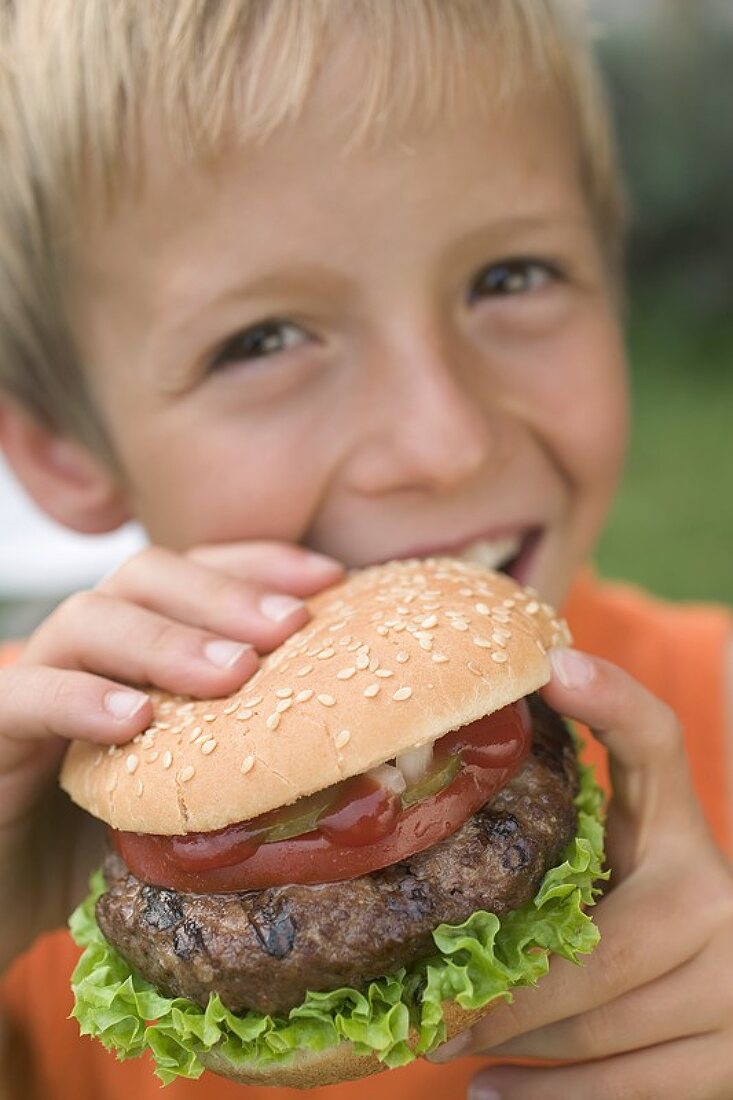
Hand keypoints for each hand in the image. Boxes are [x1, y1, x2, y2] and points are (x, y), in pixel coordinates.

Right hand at [0, 541, 343, 969]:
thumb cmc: (106, 845)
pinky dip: (80, 698)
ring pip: (91, 618)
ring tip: (232, 672)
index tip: (330, 579)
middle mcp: (86, 648)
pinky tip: (134, 720)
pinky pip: (26, 693)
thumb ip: (246, 765)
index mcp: (139, 647)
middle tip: (290, 626)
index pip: (197, 572)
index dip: (259, 564)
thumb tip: (361, 768)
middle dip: (225, 593)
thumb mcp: (191, 798)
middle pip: (149, 576)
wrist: (2, 895)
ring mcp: (34, 681)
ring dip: (167, 638)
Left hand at [430, 649, 732, 1099]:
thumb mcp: (614, 852)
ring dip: (511, 1045)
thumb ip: (555, 822)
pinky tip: (492, 1095)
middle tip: (421, 1005)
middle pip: (588, 949)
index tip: (552, 667)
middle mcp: (715, 895)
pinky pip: (630, 1089)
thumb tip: (440, 762)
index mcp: (676, 826)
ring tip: (442, 1044)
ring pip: (598, 1026)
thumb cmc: (640, 908)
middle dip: (498, 988)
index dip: (611, 700)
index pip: (655, 742)